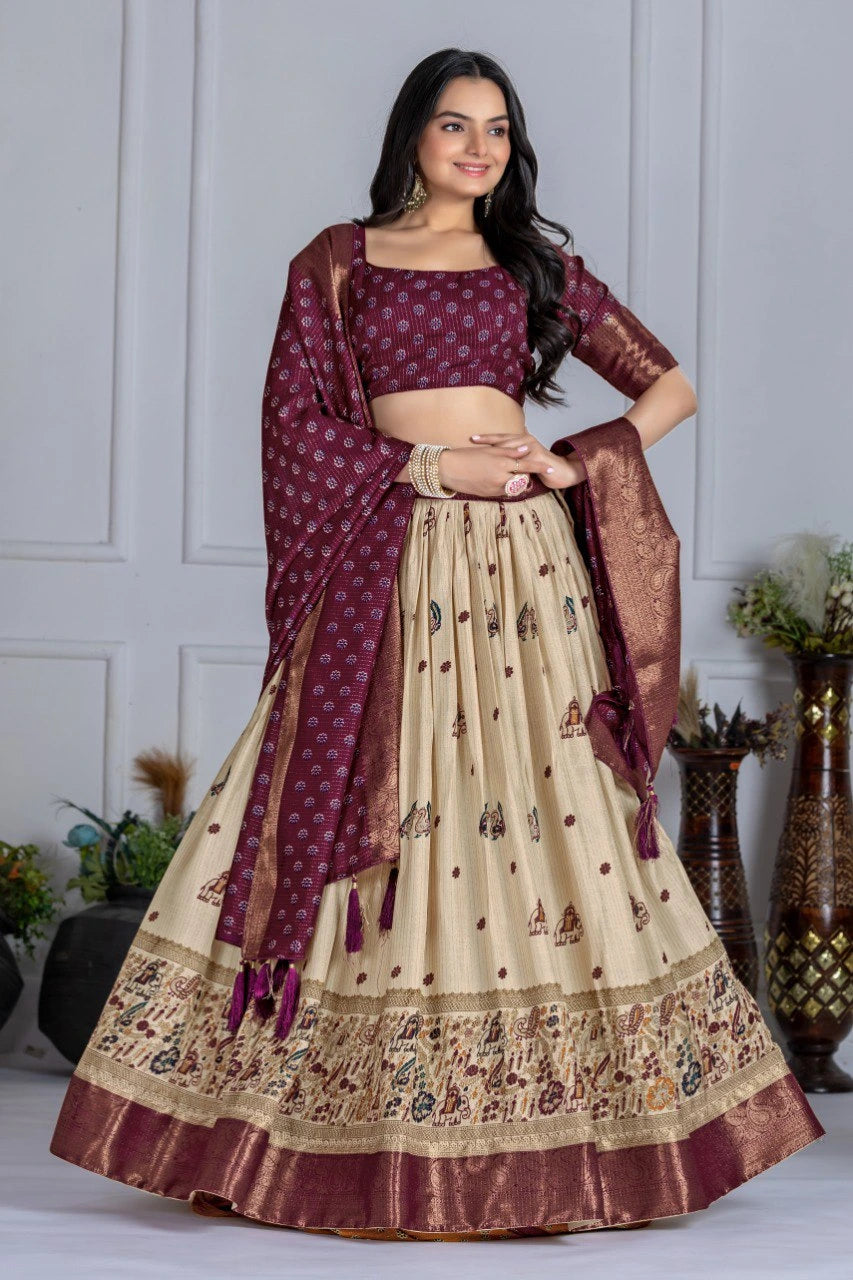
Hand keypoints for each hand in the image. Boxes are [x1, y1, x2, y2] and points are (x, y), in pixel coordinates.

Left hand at [463, 430, 585, 491]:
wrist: (562, 472)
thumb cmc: (542, 469)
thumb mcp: (525, 464)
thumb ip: (514, 460)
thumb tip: (500, 460)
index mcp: (520, 441)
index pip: (500, 438)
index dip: (486, 439)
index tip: (472, 439)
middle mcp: (525, 440)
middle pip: (502, 439)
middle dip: (487, 440)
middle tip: (473, 440)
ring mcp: (532, 447)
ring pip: (510, 446)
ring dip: (496, 447)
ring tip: (482, 449)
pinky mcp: (537, 455)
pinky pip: (521, 458)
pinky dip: (511, 460)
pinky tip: (500, 460)